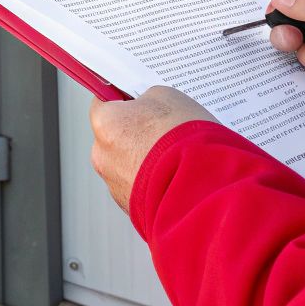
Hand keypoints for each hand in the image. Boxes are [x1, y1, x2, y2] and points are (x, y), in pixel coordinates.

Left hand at [88, 86, 213, 212]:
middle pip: (117, 136)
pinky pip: (145, 187)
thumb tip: (147, 106)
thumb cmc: (182, 141)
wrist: (201, 189)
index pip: (104, 101)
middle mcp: (103, 157)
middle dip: (139, 130)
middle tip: (166, 126)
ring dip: (150, 158)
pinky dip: (159, 180)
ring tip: (178, 153)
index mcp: (104, 124)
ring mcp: (118, 187)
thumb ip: (148, 98)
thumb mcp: (167, 97)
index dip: (124, 97)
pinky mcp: (135, 209)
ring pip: (132, 164)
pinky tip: (180, 173)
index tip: (138, 96)